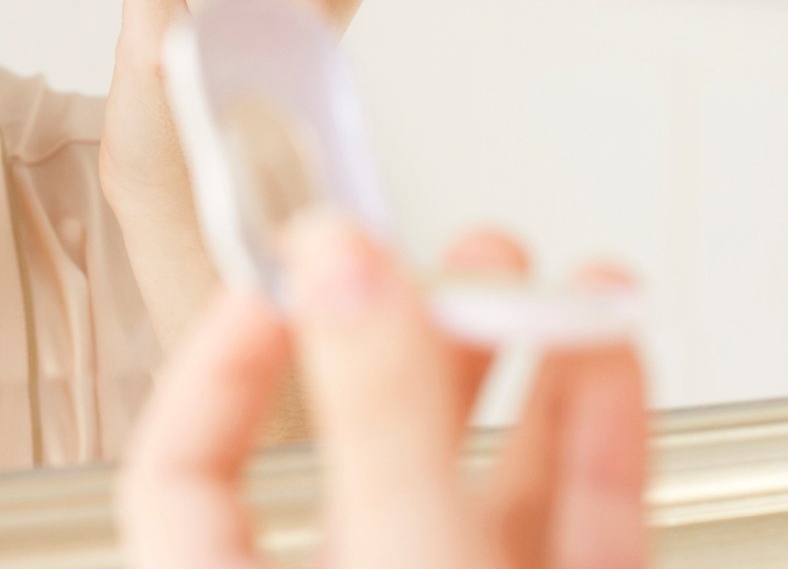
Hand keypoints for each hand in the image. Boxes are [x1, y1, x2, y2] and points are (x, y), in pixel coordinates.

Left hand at [117, 216, 648, 568]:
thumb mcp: (403, 558)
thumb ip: (375, 415)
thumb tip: (333, 258)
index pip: (182, 474)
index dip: (223, 359)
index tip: (290, 272)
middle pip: (358, 450)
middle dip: (409, 331)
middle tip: (440, 249)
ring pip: (485, 482)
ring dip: (523, 364)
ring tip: (542, 274)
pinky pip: (582, 528)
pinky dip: (598, 432)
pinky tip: (605, 352)